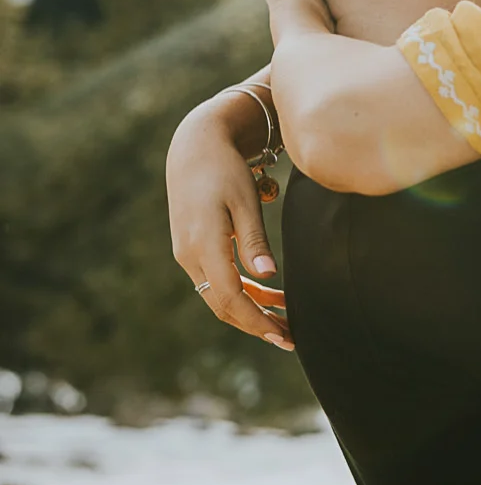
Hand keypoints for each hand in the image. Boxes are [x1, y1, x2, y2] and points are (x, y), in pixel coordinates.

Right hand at [166, 98, 293, 349]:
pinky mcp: (192, 249)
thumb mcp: (244, 202)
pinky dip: (243, 291)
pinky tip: (270, 293)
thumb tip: (268, 277)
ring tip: (286, 319)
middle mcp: (189, 256)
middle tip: (290, 338)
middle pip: (223, 305)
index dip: (258, 321)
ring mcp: (187, 254)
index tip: (284, 336)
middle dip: (256, 324)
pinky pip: (218, 281)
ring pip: (220, 295)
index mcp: (203, 246)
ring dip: (252, 309)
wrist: (194, 147)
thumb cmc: (225, 170)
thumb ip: (254, 241)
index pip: (231, 298)